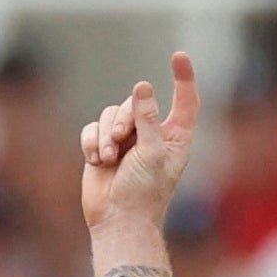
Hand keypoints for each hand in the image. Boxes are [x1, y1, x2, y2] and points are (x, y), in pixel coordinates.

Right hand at [81, 56, 200, 236]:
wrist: (117, 220)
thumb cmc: (144, 193)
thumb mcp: (152, 153)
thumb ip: (147, 119)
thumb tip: (142, 86)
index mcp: (174, 137)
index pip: (185, 101)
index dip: (183, 78)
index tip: (178, 55)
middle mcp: (151, 135)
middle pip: (136, 102)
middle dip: (124, 118)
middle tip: (121, 141)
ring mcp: (125, 141)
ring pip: (111, 113)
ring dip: (106, 134)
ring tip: (108, 158)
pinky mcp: (101, 148)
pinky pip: (92, 129)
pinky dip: (92, 142)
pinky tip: (97, 161)